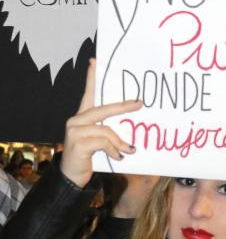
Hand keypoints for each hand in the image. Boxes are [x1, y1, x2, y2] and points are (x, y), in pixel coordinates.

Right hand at [60, 59, 142, 187]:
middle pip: (102, 108)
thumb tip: (130, 127)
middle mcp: (76, 120)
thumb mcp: (100, 141)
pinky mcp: (78, 143)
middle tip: (139, 103)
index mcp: (82, 117)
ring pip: (105, 129)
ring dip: (120, 142)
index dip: (91, 77)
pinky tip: (118, 157)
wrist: (72, 177)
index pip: (88, 94)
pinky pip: (103, 142)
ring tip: (130, 150)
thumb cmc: (89, 158)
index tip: (95, 61)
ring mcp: (75, 130)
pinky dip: (114, 150)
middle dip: (123, 107)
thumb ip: (109, 131)